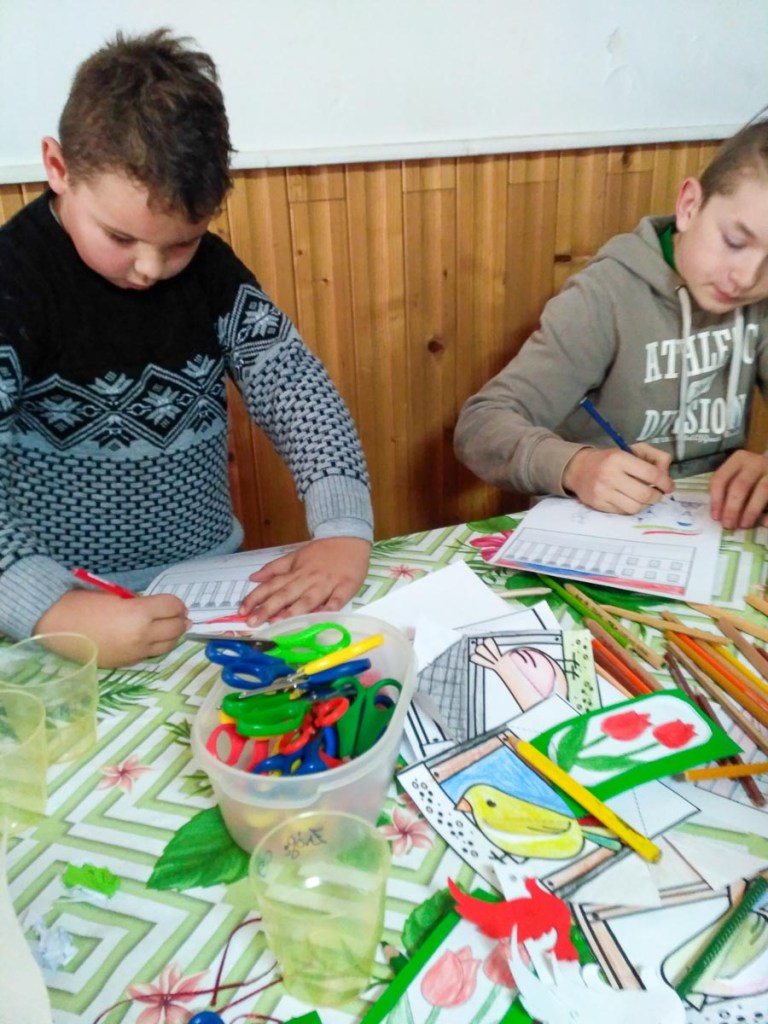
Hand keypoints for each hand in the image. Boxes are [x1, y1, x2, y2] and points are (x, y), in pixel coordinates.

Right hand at [35, 590, 189, 667]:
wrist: (56, 626)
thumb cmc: (83, 604)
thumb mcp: (117, 596)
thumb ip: (140, 602)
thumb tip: (158, 608)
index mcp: (140, 614)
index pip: (173, 607)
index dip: (177, 603)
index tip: (175, 603)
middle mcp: (143, 636)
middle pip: (176, 628)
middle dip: (180, 619)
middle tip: (179, 615)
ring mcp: (136, 653)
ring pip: (168, 645)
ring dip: (172, 635)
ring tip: (170, 628)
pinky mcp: (126, 663)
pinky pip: (151, 655)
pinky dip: (156, 646)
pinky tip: (151, 639)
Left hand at [238, 537, 371, 624]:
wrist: (349, 536)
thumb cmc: (322, 550)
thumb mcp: (295, 556)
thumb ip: (274, 568)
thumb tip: (253, 578)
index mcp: (295, 572)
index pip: (271, 585)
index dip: (256, 597)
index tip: (242, 610)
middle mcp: (307, 579)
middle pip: (285, 595)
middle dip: (268, 609)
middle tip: (252, 622)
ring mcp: (326, 584)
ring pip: (308, 599)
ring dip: (293, 611)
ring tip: (278, 623)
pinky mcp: (345, 587)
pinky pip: (336, 600)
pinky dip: (329, 609)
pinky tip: (321, 619)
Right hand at [562, 444, 673, 513]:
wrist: (578, 469)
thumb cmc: (610, 459)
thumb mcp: (632, 450)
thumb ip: (655, 457)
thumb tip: (667, 474)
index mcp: (619, 458)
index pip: (650, 474)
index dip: (665, 482)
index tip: (669, 486)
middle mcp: (609, 475)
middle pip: (644, 494)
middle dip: (657, 496)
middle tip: (658, 494)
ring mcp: (602, 492)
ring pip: (635, 507)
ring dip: (646, 505)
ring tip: (645, 498)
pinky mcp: (598, 504)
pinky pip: (623, 512)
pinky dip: (632, 508)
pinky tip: (632, 501)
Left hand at [709, 449, 767, 528]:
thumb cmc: (752, 477)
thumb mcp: (738, 477)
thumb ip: (728, 492)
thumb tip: (720, 516)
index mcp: (738, 460)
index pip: (721, 478)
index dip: (716, 500)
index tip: (716, 518)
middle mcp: (755, 462)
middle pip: (740, 485)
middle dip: (732, 508)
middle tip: (729, 525)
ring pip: (762, 490)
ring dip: (751, 511)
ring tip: (744, 525)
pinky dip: (767, 514)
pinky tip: (764, 523)